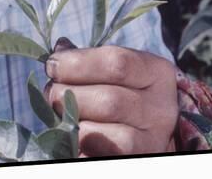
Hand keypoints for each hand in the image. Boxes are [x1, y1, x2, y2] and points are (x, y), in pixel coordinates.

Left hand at [44, 41, 178, 156]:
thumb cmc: (128, 91)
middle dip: (68, 94)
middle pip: (107, 101)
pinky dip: (74, 145)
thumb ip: (89, 59)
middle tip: (52, 92)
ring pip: (99, 134)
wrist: (152, 130)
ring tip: (60, 113)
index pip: (116, 63)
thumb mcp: (119, 70)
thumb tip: (59, 50)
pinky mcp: (132, 162)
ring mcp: (149, 142)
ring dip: (69, 122)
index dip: (78, 63)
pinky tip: (69, 135)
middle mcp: (159, 109)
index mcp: (157, 73)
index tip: (53, 65)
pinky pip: (93, 156)